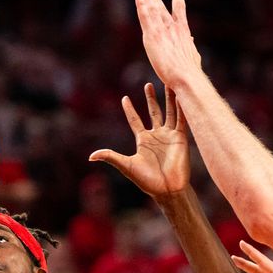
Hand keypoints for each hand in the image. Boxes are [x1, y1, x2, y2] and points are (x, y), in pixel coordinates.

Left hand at [90, 83, 188, 197]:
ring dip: (169, 98)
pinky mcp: (181, 138)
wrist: (167, 189)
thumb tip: (91, 156)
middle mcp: (156, 135)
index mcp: (143, 141)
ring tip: (169, 83)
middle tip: (148, 84)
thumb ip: (110, 157)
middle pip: (153, 112)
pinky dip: (182, 107)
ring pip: (169, 112)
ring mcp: (169, 135)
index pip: (134, 121)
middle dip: (151, 98)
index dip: (129, 110)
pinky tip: (182, 95)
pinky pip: (182, 119)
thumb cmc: (147, 180)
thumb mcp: (126, 165)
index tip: (124, 98)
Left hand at [135, 0, 202, 87]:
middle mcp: (173, 27)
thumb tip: (191, 38)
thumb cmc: (191, 72)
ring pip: (153, 9)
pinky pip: (145, 17)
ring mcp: (163, 30)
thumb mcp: (193, 55)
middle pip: (162, 7)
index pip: (180, 9)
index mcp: (184, 31)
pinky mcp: (153, 36)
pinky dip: (141, 6)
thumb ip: (190, 45)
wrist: (186, 76)